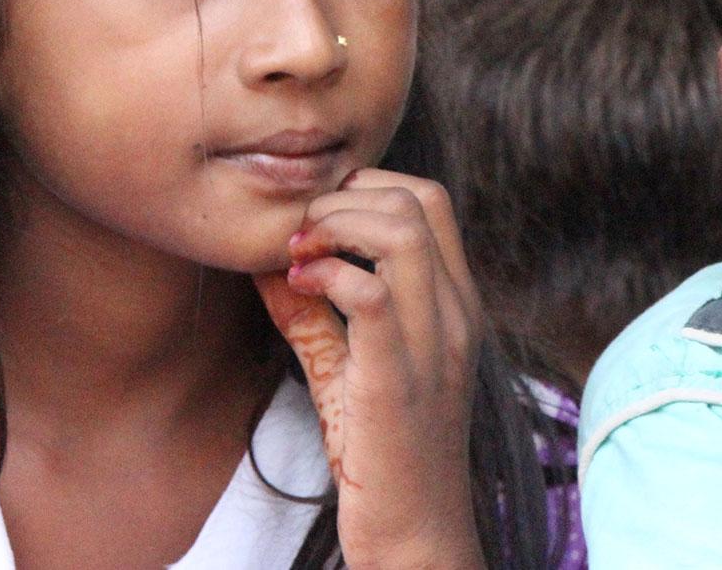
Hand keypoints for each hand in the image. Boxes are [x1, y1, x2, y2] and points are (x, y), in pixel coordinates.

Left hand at [253, 170, 486, 569]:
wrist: (417, 535)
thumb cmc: (385, 456)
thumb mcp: (349, 373)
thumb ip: (315, 319)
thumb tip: (266, 266)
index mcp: (454, 304)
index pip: (431, 200)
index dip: (368, 188)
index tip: (319, 219)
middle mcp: (455, 313)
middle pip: (420, 199)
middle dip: (347, 197)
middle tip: (300, 232)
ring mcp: (434, 343)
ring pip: (403, 231)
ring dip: (336, 225)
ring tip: (298, 254)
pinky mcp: (399, 378)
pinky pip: (372, 292)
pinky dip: (328, 275)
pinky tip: (297, 285)